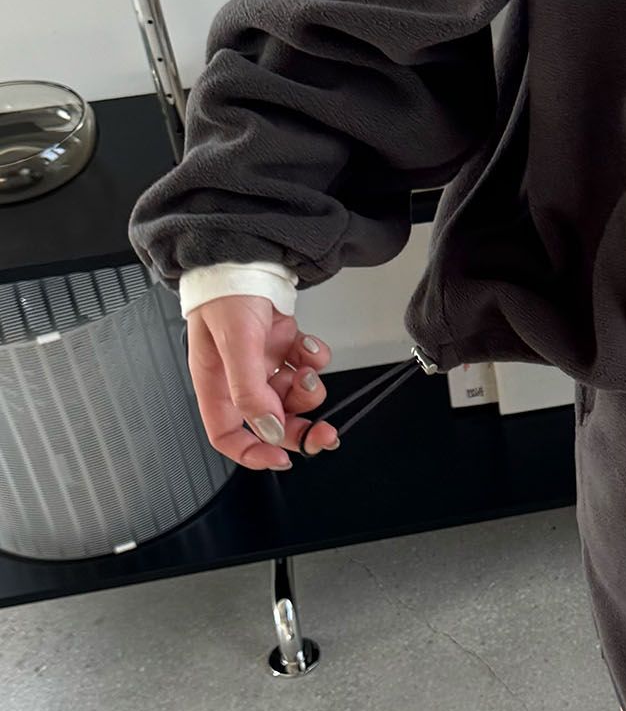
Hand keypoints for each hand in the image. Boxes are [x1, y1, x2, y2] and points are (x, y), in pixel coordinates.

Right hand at [186, 295, 338, 468]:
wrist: (247, 252)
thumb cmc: (226, 291)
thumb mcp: (235, 342)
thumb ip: (250, 390)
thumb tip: (269, 429)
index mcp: (216, 383)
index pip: (227, 434)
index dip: (253, 452)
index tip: (282, 458)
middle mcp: (238, 376)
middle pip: (270, 420)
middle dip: (298, 428)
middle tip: (324, 432)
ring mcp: (262, 360)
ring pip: (292, 395)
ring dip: (308, 389)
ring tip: (310, 371)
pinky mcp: (282, 342)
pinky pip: (305, 365)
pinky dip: (314, 360)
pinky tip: (311, 346)